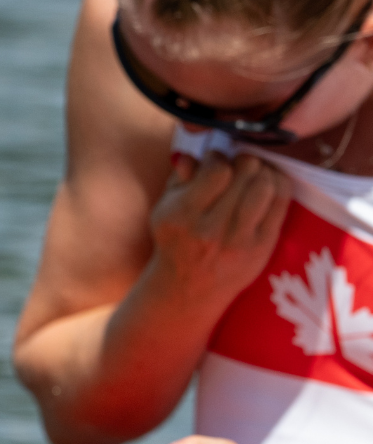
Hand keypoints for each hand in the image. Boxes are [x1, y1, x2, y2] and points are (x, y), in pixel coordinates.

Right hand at [145, 152, 290, 303]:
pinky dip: (277, 186)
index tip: (216, 160)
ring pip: (266, 186)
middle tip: (238, 164)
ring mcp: (241, 240)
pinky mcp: (262, 248)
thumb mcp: (163, 209)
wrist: (188, 289)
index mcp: (183, 215)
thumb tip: (197, 154)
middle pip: (246, 174)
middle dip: (243, 161)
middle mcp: (212, 229)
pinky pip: (280, 205)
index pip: (217, 171)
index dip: (219, 157)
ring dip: (262, 172)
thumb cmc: (175, 241)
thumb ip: (178, 178)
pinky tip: (268, 183)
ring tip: (253, 173)